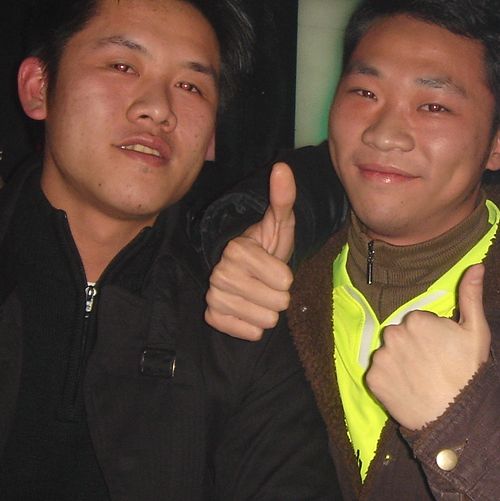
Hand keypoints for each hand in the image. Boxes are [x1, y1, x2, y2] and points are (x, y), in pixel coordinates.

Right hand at [205, 164, 296, 340]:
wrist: (246, 272)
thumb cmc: (267, 247)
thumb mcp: (279, 224)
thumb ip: (282, 198)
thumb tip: (282, 168)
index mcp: (237, 248)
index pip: (284, 280)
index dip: (287, 277)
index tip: (276, 268)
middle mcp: (220, 271)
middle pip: (277, 303)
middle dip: (280, 296)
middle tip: (269, 284)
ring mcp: (214, 295)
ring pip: (265, 320)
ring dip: (268, 311)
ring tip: (259, 296)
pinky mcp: (212, 316)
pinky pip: (248, 333)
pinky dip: (253, 326)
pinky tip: (248, 311)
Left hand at [365, 264, 489, 430]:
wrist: (456, 415)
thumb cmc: (469, 372)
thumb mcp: (476, 331)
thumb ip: (471, 295)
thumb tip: (476, 264)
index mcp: (416, 319)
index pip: (418, 321)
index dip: (432, 336)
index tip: (443, 351)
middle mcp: (393, 335)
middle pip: (400, 335)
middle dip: (412, 346)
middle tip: (432, 365)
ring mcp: (381, 359)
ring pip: (388, 353)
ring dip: (400, 362)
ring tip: (421, 379)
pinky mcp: (373, 380)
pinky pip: (378, 373)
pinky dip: (389, 380)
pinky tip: (408, 388)